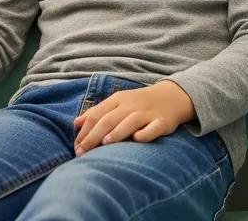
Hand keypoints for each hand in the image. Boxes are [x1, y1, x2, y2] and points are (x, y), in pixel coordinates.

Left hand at [72, 81, 194, 154]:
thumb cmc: (139, 103)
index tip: (75, 147)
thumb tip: (75, 123)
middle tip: (82, 152)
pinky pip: (154, 127)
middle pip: (110, 118)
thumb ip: (97, 112)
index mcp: (118, 99)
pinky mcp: (162, 121)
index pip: (98, 114)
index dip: (85, 130)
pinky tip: (138, 139)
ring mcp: (147, 113)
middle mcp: (131, 105)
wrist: (171, 96)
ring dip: (117, 131)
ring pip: (130, 121)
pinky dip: (146, 133)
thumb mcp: (118, 102)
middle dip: (94, 135)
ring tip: (105, 143)